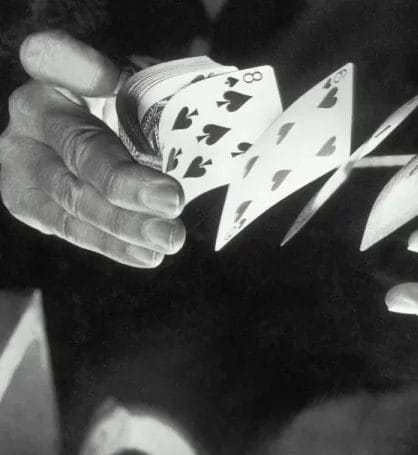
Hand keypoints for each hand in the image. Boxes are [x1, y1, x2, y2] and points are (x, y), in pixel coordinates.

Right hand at [0, 31, 184, 266]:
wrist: (111, 132)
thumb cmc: (134, 103)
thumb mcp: (145, 84)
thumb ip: (149, 90)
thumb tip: (161, 106)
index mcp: (55, 69)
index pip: (59, 57)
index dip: (82, 68)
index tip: (110, 80)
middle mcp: (31, 111)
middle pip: (79, 150)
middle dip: (126, 183)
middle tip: (173, 200)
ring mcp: (21, 159)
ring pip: (73, 200)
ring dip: (125, 225)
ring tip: (169, 238)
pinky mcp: (27, 200)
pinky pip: (71, 228)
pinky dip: (115, 245)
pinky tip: (148, 254)